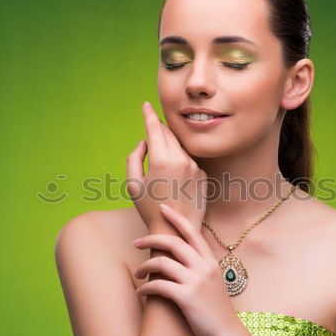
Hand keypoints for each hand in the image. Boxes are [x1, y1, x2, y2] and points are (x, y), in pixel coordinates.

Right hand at [126, 101, 207, 232]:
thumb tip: (143, 142)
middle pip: (169, 134)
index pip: (154, 129)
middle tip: (151, 127)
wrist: (176, 230)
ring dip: (170, 146)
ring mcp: (194, 167)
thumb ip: (134, 158)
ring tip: (161, 162)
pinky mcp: (203, 175)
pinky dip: (181, 161)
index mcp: (161, 160)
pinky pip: (190, 161)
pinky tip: (174, 178)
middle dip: (159, 129)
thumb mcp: (133, 184)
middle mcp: (181, 160)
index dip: (149, 115)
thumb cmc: (149, 209)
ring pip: (180, 147)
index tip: (146, 104)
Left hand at [132, 202, 246, 335]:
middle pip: (173, 243)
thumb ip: (201, 272)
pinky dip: (146, 288)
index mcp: (211, 263)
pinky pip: (158, 286)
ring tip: (138, 274)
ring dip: (145, 266)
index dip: (177, 218)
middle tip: (136, 242)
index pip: (192, 233)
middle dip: (151, 239)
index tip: (163, 208)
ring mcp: (196, 282)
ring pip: (162, 263)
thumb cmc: (219, 314)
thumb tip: (184, 263)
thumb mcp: (214, 286)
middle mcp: (204, 268)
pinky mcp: (187, 298)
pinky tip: (141, 293)